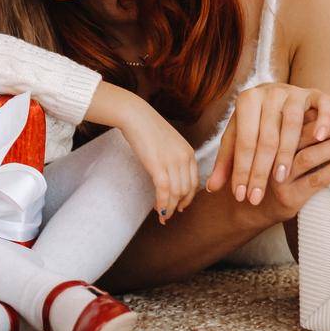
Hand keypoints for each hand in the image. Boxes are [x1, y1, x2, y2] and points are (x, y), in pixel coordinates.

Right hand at [102, 85, 199, 221]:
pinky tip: (158, 210)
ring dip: (169, 207)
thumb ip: (173, 157)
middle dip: (179, 204)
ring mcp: (172, 162)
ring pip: (176, 193)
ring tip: (162, 215)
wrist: (135, 115)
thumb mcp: (168, 142)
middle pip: (186, 190)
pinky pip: (163, 190)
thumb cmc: (147, 126)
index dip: (188, 197)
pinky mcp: (158, 165)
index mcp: (189, 152)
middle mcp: (184, 158)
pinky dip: (162, 203)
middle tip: (170, 212)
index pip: (194, 182)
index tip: (181, 205)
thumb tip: (169, 174)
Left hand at [207, 83, 329, 205]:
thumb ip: (226, 161)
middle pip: (265, 137)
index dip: (241, 170)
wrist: (279, 95)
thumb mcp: (239, 138)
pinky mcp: (315, 93)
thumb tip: (211, 187)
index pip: (243, 142)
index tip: (241, 196)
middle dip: (260, 170)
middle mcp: (268, 93)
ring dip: (286, 153)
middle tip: (256, 198)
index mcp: (246, 101)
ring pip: (291, 124)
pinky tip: (320, 138)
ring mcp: (293, 92)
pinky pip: (322, 105)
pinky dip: (322, 120)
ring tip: (280, 179)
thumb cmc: (257, 122)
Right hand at [245, 103, 329, 223]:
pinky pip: (314, 180)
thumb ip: (309, 123)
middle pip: (306, 132)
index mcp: (270, 132)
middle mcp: (271, 150)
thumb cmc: (277, 168)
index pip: (303, 118)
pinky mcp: (287, 195)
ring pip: (308, 156)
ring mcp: (279, 174)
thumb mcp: (283, 142)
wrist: (253, 206)